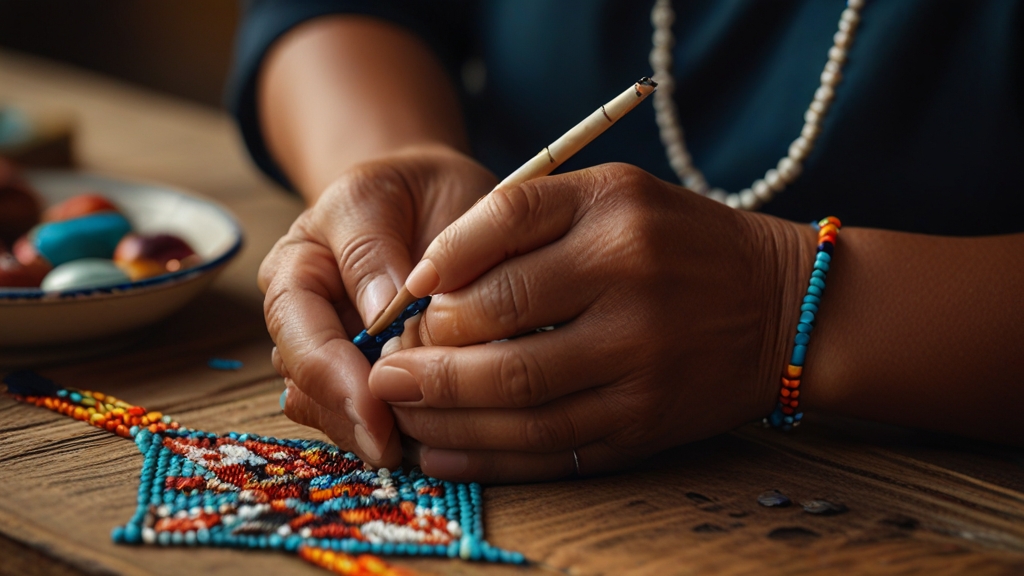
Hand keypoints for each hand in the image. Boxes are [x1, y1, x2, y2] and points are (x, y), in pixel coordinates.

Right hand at [258, 144, 497, 467]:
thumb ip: (370, 248)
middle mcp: (306, 325)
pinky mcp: (372, 379)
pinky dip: (398, 430)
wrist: (427, 198)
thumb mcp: (379, 193)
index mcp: (293, 275)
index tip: (375, 408)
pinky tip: (431, 434)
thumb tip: (380, 316)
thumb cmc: (403, 191)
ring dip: (373, 433)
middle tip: (394, 448)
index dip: (334, 379)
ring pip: (338, 414)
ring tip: (417, 445)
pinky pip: (373, 418)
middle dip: (350, 420)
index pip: (300, 338)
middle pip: (310, 390)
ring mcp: (336, 357)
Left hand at [368, 163, 816, 481]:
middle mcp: (630, 283)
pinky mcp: (643, 422)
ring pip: (517, 394)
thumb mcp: (615, 197)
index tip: (406, 290)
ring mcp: (640, 361)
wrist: (778, 307)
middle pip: (500, 319)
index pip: (507, 222)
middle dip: (427, 346)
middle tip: (386, 365)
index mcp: (615, 215)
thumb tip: (429, 277)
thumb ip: (528, 218)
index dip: (441, 257)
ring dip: (442, 409)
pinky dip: (486, 454)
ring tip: (397, 408)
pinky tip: (441, 451)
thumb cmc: (677, 243)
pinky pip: (551, 447)